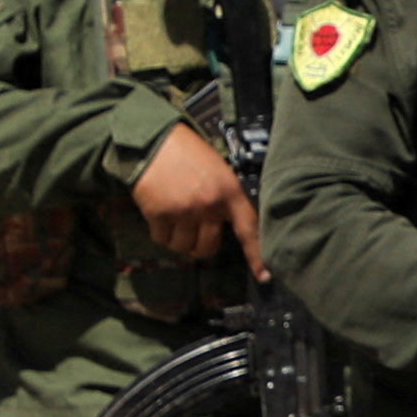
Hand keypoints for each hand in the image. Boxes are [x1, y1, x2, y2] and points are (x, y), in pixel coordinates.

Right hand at [129, 118, 262, 272]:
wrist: (152, 139)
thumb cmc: (186, 152)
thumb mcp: (217, 170)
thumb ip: (224, 198)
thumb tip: (223, 227)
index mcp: (229, 191)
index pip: (249, 229)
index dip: (257, 255)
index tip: (264, 276)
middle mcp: (210, 205)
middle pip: (208, 248)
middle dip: (199, 245)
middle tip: (191, 228)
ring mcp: (185, 211)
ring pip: (183, 247)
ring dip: (177, 239)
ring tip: (173, 215)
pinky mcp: (161, 214)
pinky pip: (162, 240)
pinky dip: (160, 232)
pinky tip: (159, 212)